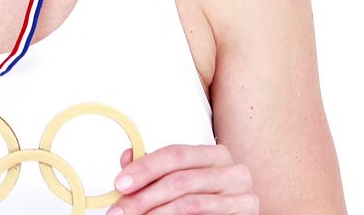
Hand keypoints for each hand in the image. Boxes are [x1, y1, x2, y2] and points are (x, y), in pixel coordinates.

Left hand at [107, 144, 258, 214]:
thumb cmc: (204, 197)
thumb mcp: (179, 178)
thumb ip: (154, 168)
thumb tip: (127, 157)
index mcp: (214, 155)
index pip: (175, 154)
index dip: (145, 168)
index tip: (120, 183)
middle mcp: (233, 172)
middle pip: (179, 181)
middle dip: (143, 198)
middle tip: (120, 211)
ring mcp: (243, 197)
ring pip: (190, 204)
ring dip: (156, 214)